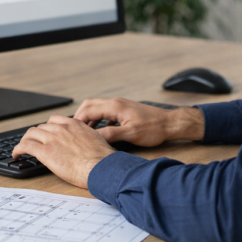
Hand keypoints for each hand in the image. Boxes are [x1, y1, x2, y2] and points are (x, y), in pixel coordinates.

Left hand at [12, 114, 115, 188]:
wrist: (102, 167)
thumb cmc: (103, 159)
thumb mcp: (97, 140)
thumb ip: (86, 137)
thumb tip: (86, 144)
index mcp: (75, 124)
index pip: (54, 120)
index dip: (47, 128)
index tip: (46, 134)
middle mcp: (62, 128)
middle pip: (41, 127)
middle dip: (36, 135)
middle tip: (34, 143)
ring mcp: (53, 138)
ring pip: (31, 134)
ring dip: (25, 140)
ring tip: (22, 148)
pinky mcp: (45, 151)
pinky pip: (25, 146)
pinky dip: (18, 149)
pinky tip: (16, 154)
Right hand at [74, 98, 204, 146]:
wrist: (169, 123)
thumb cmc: (154, 128)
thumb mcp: (131, 134)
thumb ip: (111, 135)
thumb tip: (94, 138)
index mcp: (115, 106)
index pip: (88, 110)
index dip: (77, 121)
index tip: (72, 132)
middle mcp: (116, 103)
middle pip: (89, 105)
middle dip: (80, 117)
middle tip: (75, 131)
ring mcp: (120, 105)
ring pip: (97, 108)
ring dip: (89, 118)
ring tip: (85, 133)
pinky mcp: (124, 110)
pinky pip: (105, 112)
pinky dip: (98, 119)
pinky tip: (100, 131)